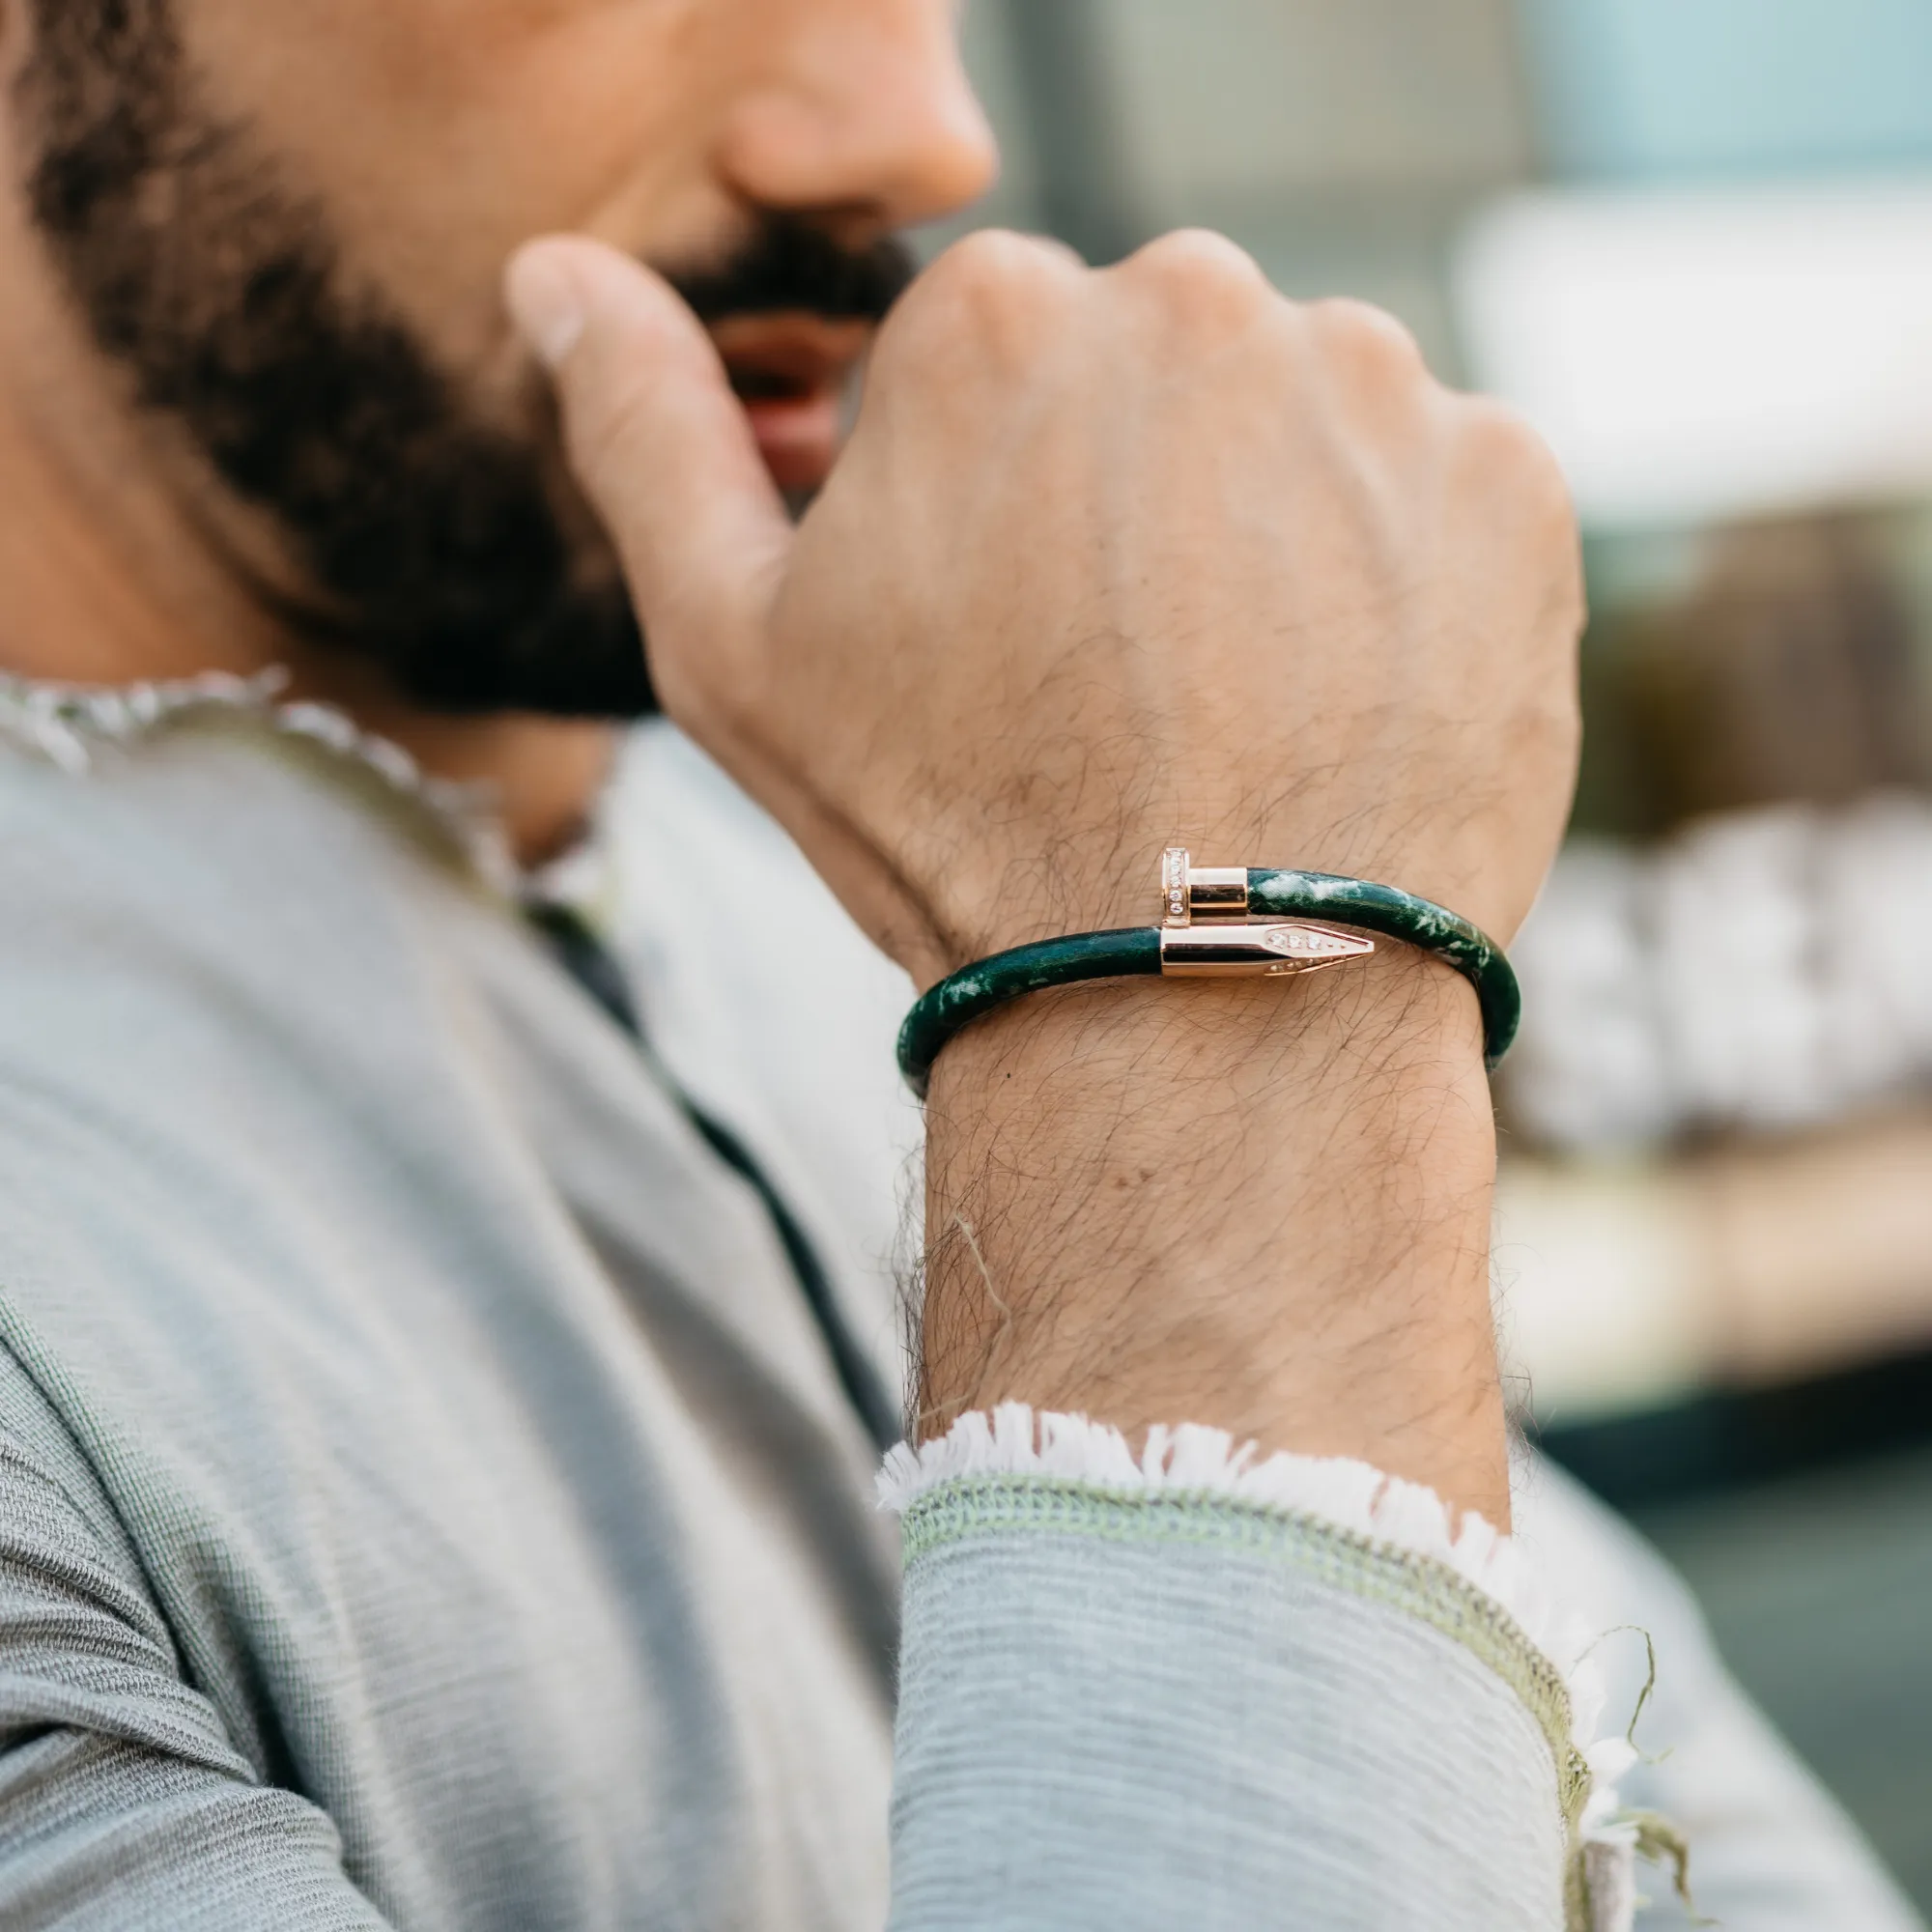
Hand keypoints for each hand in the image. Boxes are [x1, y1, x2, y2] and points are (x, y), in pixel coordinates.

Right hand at [507, 230, 1581, 998]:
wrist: (1203, 1012)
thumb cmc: (949, 837)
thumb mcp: (736, 654)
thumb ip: (646, 433)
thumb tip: (557, 271)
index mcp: (993, 321)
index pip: (993, 363)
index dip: (989, 512)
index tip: (1009, 639)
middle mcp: (1195, 303)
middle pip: (1154, 376)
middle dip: (1135, 498)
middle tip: (1127, 683)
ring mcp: (1374, 386)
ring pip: (1300, 425)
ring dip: (1270, 533)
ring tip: (1237, 707)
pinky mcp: (1513, 482)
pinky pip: (1434, 490)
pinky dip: (1397, 578)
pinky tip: (1342, 702)